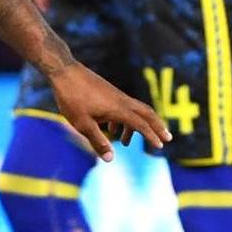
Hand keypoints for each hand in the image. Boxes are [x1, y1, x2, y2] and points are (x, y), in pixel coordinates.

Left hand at [47, 62, 170, 161]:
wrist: (64, 72)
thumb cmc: (72, 98)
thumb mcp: (82, 124)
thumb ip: (98, 141)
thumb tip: (111, 159)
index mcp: (118, 109)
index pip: (141, 124)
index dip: (151, 136)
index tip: (160, 146)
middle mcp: (122, 101)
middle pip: (147, 113)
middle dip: (158, 126)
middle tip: (167, 139)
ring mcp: (116, 95)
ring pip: (135, 110)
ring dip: (136, 126)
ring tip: (125, 143)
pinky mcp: (108, 92)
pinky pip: (123, 107)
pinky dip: (122, 119)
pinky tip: (110, 129)